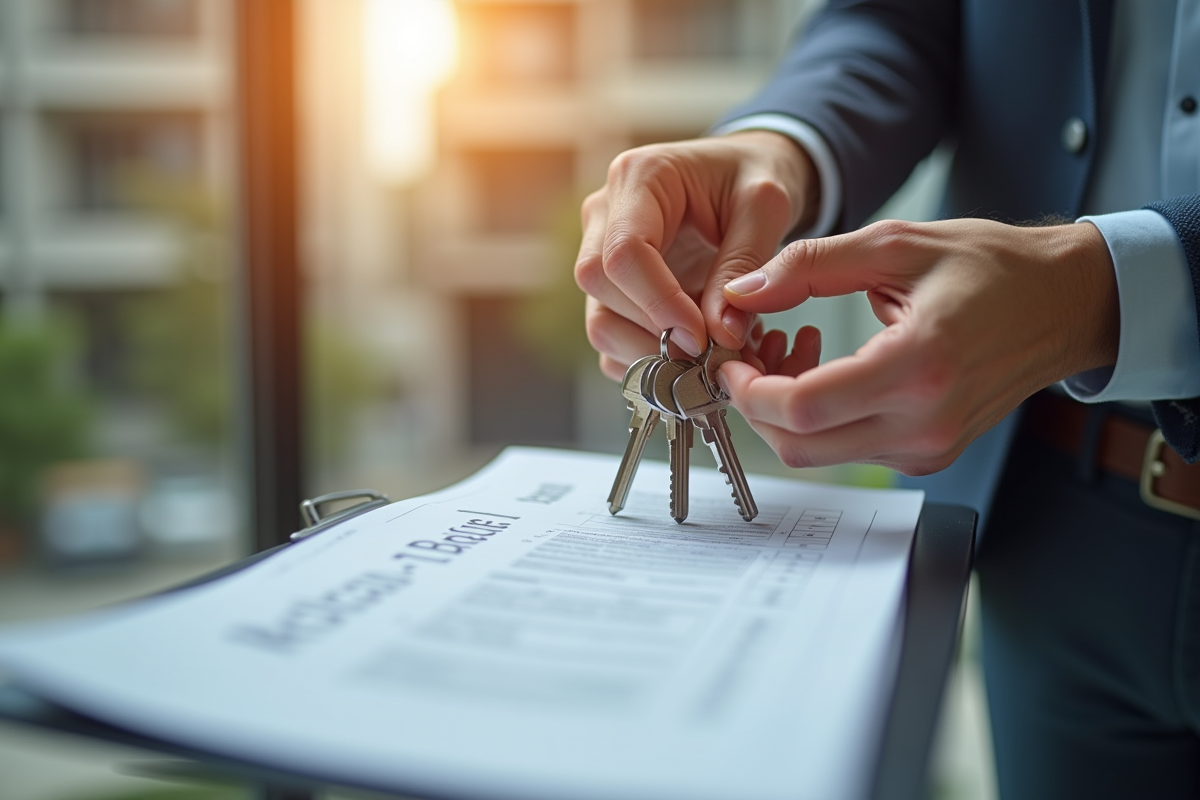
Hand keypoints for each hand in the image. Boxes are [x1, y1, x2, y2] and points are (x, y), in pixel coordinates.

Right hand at [574, 131, 818, 380]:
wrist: (744, 176)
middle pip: (600, 286)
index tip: (703, 338)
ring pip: (599, 319)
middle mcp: (604, 213)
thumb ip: (744, 266)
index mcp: (639, 178)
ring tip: (706, 358)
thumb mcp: (765, 206)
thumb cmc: (754, 177)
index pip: (624, 251)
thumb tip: (721, 335)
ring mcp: (599, 251)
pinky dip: (649, 360)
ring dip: (650, 352)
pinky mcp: (608, 288)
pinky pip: (611, 337)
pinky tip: (691, 356)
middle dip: (654, 331)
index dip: (659, 303)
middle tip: (710, 355)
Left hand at [718, 218, 1119, 474]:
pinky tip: (826, 367)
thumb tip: (740, 293)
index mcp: (918, 366)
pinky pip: (848, 450)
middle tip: (749, 353)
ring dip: (785, 410)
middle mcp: (925, 422)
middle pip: (800, 445)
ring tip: (792, 346)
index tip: (731, 358)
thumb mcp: (893, 244)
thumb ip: (808, 265)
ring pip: (819, 453)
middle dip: (756, 404)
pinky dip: (820, 417)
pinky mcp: (927, 455)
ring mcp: (928, 447)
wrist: (1062, 302)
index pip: (805, 408)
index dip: (749, 390)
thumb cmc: (990, 267)